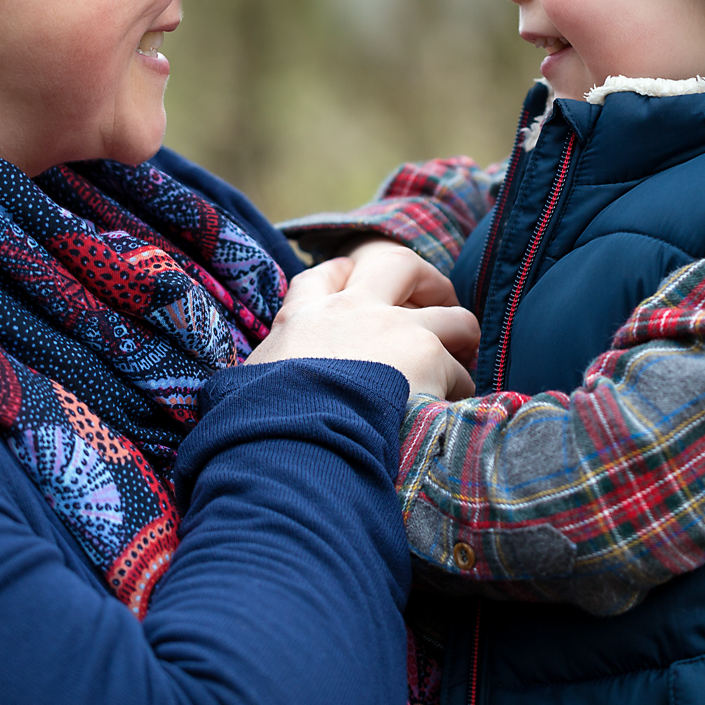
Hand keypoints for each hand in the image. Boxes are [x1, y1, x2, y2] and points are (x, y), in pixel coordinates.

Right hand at [247, 249, 477, 399]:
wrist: (295, 441)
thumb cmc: (263, 422)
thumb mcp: (247, 389)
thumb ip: (264, 377)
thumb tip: (244, 397)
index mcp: (302, 319)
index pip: (324, 277)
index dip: (347, 275)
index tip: (359, 285)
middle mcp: (351, 310)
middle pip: (397, 263)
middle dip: (424, 279)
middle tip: (435, 302)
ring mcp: (393, 328)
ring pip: (451, 315)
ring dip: (459, 335)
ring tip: (460, 358)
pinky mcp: (427, 356)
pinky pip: (459, 370)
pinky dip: (459, 389)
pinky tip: (451, 410)